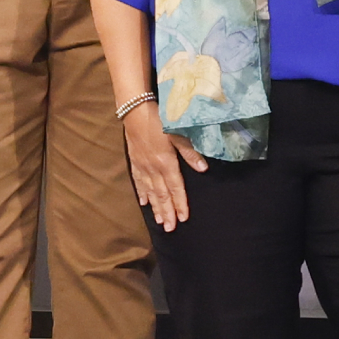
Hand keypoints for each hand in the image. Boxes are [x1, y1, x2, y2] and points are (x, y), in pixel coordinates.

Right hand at [122, 104, 205, 231]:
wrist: (135, 110)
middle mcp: (154, 169)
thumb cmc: (159, 119)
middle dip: (167, 212)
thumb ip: (190, 152)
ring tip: (160, 221)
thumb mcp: (178, 133)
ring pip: (150, 191)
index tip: (183, 219)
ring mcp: (142, 166)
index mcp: (166, 163)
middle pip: (162, 194)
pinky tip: (143, 203)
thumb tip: (203, 168)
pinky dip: (142, 193)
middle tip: (170, 229)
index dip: (180, 204)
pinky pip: (138, 181)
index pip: (175, 188)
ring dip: (155, 207)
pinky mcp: (134, 161)